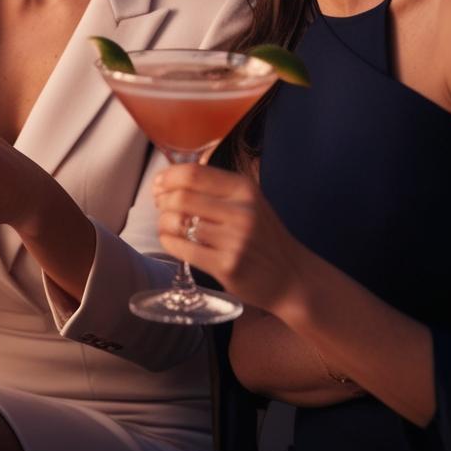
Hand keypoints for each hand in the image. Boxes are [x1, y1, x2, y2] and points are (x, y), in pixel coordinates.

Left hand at [153, 162, 308, 317]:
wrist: (292, 277)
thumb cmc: (263, 237)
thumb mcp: (249, 201)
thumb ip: (216, 186)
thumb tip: (170, 176)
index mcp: (244, 189)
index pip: (193, 173)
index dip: (167, 178)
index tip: (159, 185)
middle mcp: (241, 211)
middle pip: (180, 197)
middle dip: (162, 201)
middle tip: (161, 207)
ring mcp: (234, 240)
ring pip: (177, 223)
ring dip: (164, 223)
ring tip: (168, 225)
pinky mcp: (226, 266)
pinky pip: (182, 248)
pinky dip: (168, 241)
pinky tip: (172, 240)